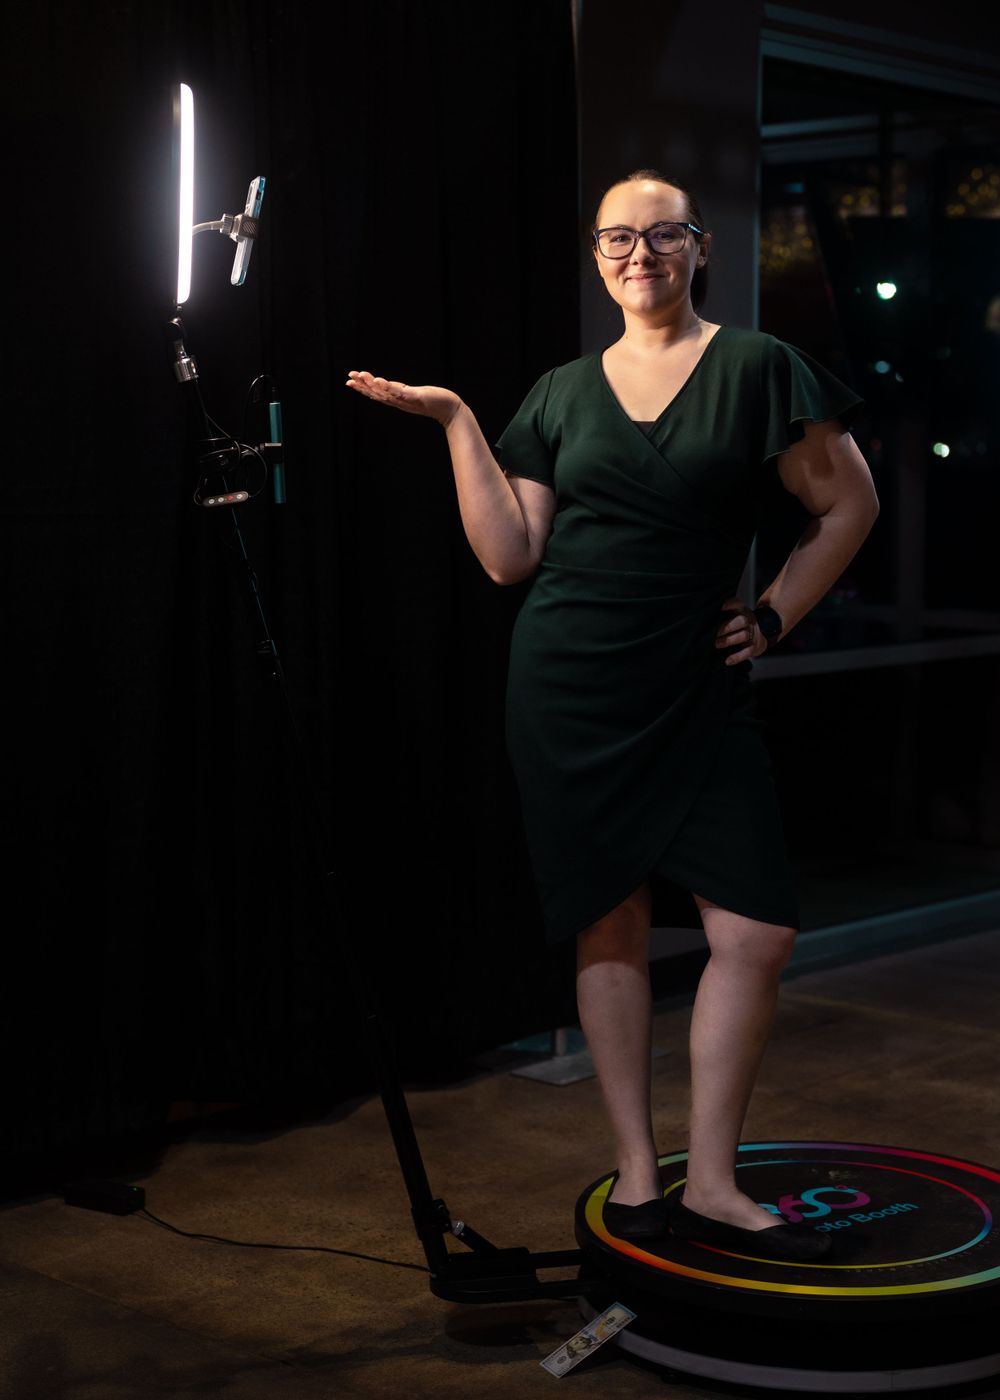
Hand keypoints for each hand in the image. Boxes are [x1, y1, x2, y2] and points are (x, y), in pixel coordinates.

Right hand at [345, 370, 461, 426]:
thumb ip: (402, 391)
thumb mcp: (414, 394)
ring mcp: (406, 400)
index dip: (362, 388)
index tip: (349, 381)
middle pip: (377, 393)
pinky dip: (387, 387)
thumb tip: (393, 387)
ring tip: (360, 375)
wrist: (450, 408)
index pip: (376, 393)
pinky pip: (398, 392)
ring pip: (385, 392)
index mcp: (397, 399)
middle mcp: (399, 401)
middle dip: (362, 386)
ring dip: (371, 384)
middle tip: (349, 378)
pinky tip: (378, 380)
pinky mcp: (415, 397)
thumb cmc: (434, 401)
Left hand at [715, 599, 767, 664]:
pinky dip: (737, 657)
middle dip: (728, 626)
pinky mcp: (753, 647)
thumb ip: (722, 613)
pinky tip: (728, 661)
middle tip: (715, 633)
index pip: (738, 604)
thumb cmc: (738, 625)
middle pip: (741, 621)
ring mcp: (752, 634)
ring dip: (729, 640)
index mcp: (742, 611)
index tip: (722, 607)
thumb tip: (702, 615)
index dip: (731, 604)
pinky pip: (747, 652)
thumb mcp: (734, 614)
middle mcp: (748, 621)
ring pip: (743, 636)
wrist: (758, 637)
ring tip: (717, 644)